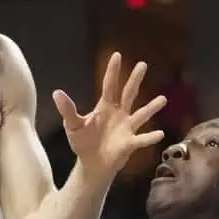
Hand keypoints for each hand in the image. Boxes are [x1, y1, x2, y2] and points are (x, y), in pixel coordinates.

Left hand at [52, 52, 166, 180]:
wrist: (91, 164)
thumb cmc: (83, 142)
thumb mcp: (72, 125)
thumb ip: (67, 109)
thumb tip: (56, 93)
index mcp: (105, 107)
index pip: (109, 85)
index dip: (112, 71)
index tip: (117, 55)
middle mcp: (119, 114)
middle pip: (128, 93)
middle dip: (135, 79)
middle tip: (142, 64)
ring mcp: (127, 128)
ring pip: (141, 115)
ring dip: (151, 108)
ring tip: (162, 99)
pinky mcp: (130, 143)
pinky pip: (142, 139)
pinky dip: (150, 137)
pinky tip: (160, 133)